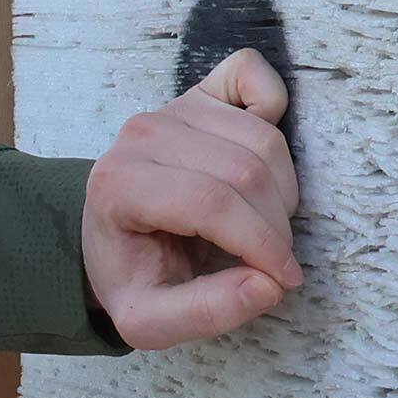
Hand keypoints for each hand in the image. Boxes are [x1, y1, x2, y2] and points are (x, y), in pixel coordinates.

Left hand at [81, 46, 300, 349]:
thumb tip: (267, 287)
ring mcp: (172, 108)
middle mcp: (142, 135)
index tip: (283, 280)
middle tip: (271, 259)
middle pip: (245, 171)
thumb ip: (203, 313)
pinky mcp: (199, 93)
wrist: (114, 239)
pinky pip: (252, 75)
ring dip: (282, 189)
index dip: (261, 244)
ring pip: (263, 137)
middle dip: (275, 225)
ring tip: (262, 225)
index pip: (212, 203)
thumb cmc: (134, 277)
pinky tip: (263, 160)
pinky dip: (275, 105)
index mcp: (119, 185)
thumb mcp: (150, 321)